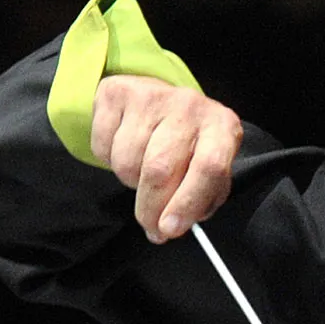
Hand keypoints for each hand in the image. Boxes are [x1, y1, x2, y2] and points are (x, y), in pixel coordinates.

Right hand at [92, 74, 243, 242]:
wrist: (159, 98)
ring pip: (127, 162)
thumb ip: (199, 200)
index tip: (170, 229)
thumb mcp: (207, 168)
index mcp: (221, 126)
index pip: (209, 167)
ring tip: (143, 171)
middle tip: (151, 225)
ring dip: (131, 181)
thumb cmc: (187, 143)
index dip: (187, 203)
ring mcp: (151, 96)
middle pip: (160, 169)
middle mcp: (189, 106)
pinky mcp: (117, 94)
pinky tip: (126, 149)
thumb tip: (171, 226)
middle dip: (151, 208)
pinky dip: (109, 160)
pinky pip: (103, 147)